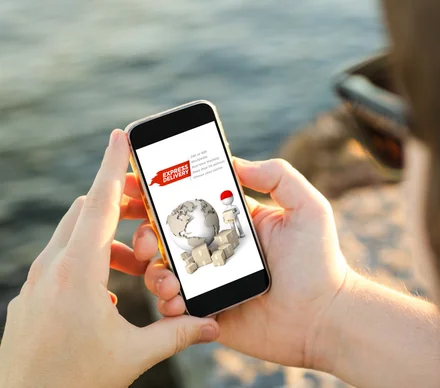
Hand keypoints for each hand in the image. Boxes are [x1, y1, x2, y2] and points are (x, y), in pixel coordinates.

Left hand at [0, 130, 218, 387]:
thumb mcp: (133, 355)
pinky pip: (62, 259)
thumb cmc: (73, 380)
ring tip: (138, 263)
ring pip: (74, 236)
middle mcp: (52, 268)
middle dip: (121, 204)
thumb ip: (177, 333)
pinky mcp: (31, 296)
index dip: (113, 165)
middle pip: (87, 212)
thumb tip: (214, 325)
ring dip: (107, 237)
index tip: (122, 135)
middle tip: (150, 213)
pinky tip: (108, 291)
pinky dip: (89, 258)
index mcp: (78, 272)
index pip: (99, 203)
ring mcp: (36, 282)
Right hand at [144, 158, 348, 368]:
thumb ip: (277, 176)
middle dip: (144, 229)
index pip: (191, 201)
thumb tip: (236, 161)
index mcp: (234, 222)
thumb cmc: (320, 261)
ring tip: (168, 275)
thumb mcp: (307, 207)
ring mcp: (209, 282)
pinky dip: (166, 302)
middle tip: (142, 233)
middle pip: (167, 234)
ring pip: (163, 270)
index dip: (160, 191)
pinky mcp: (207, 312)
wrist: (324, 317)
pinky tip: (177, 300)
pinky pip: (173, 306)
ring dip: (153, 269)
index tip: (135, 180)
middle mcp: (217, 249)